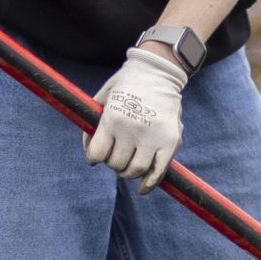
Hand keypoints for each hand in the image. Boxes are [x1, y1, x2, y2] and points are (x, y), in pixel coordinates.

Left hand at [85, 45, 188, 191]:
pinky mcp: (171, 141)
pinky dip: (149, 184)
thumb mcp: (103, 98)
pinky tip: (142, 188)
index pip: (97, 155)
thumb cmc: (126, 85)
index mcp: (112, 118)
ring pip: (135, 171)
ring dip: (128, 172)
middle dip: (112, 162)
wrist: (158, 71)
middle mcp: (132, 130)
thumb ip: (93, 124)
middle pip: (116, 164)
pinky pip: (158, 172)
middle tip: (115, 154)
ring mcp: (153, 137)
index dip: (94, 158)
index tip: (95, 157)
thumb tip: (89, 151)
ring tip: (128, 164)